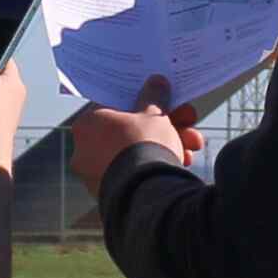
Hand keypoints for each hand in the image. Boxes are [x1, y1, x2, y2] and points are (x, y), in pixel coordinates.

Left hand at [65, 94, 194, 189]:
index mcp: (86, 125)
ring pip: (136, 154)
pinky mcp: (111, 196)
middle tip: (188, 122)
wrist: (146, 192)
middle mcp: (84, 151)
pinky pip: (136, 175)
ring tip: (193, 147)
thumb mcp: (153, 114)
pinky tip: (182, 164)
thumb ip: (153, 96)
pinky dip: (156, 168)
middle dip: (165, 127)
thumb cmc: (143, 144)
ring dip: (167, 147)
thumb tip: (156, 81)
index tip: (164, 103)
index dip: (144, 102)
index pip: (115, 107)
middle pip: (130, 132)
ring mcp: (96, 176)